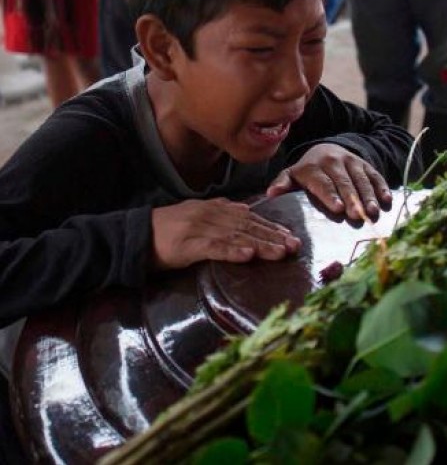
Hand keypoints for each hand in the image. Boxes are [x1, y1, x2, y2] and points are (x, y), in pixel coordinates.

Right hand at [151, 198, 301, 269]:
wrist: (133, 235)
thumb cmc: (165, 230)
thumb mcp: (196, 215)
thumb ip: (221, 213)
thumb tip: (245, 212)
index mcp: (214, 208)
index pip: (249, 217)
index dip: (271, 227)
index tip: (290, 236)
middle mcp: (210, 215)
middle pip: (248, 226)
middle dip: (273, 236)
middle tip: (294, 246)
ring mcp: (199, 228)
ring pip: (236, 236)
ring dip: (260, 245)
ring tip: (279, 253)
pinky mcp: (187, 245)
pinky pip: (214, 248)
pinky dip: (232, 252)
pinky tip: (248, 256)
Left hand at [265, 144, 392, 221]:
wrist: (326, 150)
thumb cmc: (307, 172)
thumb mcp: (292, 175)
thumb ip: (283, 183)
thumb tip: (271, 194)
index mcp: (313, 166)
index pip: (322, 182)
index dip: (330, 195)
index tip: (338, 208)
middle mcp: (333, 161)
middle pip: (344, 182)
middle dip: (352, 199)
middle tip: (358, 216)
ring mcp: (352, 161)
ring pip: (361, 179)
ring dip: (369, 196)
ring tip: (374, 212)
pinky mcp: (365, 163)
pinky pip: (375, 175)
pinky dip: (382, 187)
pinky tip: (387, 201)